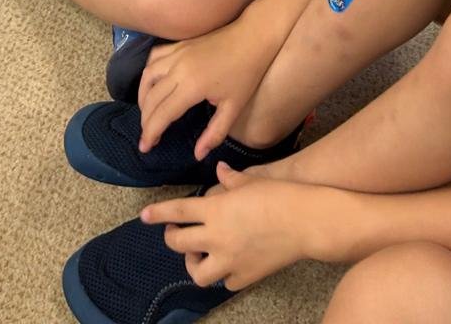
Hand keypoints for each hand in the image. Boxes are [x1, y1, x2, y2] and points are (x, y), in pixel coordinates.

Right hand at [138, 26, 272, 155]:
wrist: (252, 38)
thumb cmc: (246, 75)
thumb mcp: (234, 108)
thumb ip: (214, 134)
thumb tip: (197, 155)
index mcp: (192, 87)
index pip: (162, 114)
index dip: (150, 133)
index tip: (145, 147)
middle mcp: (178, 69)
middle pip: (151, 97)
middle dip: (145, 120)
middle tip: (147, 136)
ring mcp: (177, 53)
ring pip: (147, 75)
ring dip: (142, 96)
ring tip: (147, 112)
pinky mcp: (179, 44)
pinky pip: (154, 57)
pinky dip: (148, 72)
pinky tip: (151, 83)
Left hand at [142, 166, 319, 289]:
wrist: (306, 222)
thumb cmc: (280, 194)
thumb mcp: (251, 180)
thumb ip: (230, 178)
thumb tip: (220, 169)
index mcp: (215, 210)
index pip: (177, 212)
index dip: (158, 214)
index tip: (145, 216)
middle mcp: (216, 237)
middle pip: (179, 243)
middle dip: (172, 238)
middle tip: (175, 233)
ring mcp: (229, 260)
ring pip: (198, 272)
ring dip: (194, 263)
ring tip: (200, 253)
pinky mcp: (245, 276)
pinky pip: (225, 282)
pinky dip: (224, 275)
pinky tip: (229, 264)